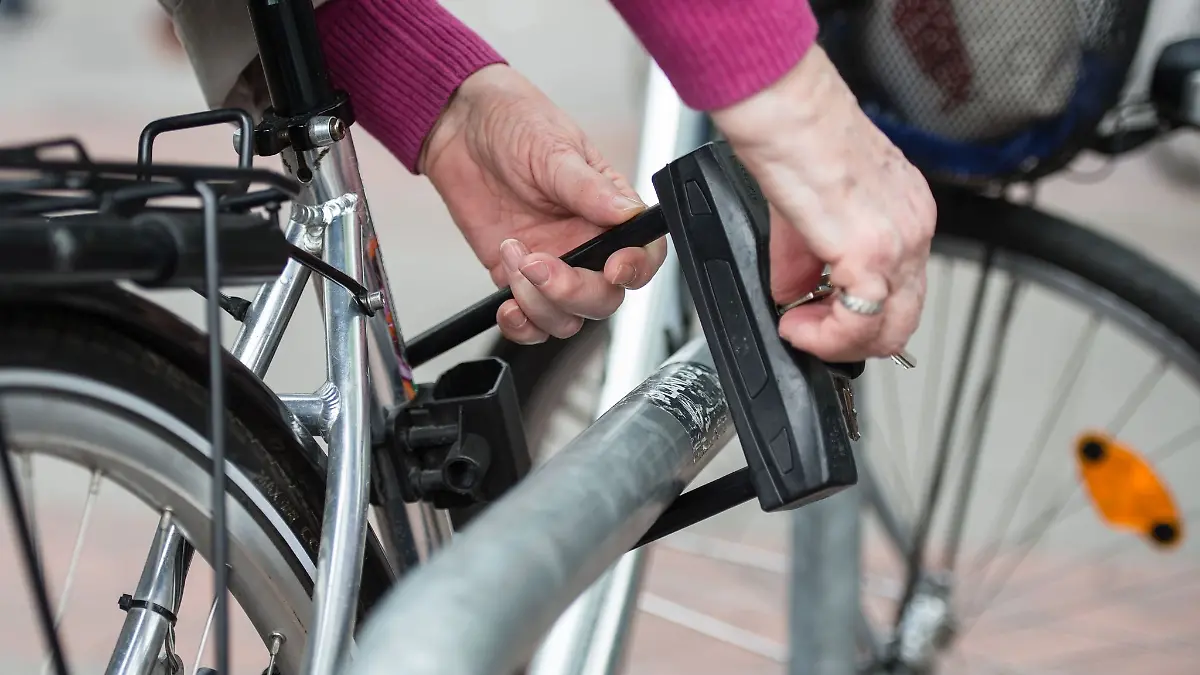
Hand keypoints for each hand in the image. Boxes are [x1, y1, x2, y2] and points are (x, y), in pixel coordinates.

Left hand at [421, 65, 666, 343]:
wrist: (459, 127)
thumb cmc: (514, 122)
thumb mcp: (554, 148)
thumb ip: (589, 187)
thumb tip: (627, 211)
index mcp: (610, 210)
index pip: (644, 253)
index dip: (636, 269)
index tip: (612, 268)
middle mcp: (587, 243)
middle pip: (604, 297)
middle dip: (573, 292)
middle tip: (539, 264)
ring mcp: (553, 264)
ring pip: (567, 318)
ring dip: (539, 304)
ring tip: (513, 256)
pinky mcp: (517, 277)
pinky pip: (531, 323)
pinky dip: (521, 325)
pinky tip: (506, 304)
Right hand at [711, 47, 935, 361]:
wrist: (787, 111)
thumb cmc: (798, 135)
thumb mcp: (809, 209)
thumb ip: (805, 260)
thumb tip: (792, 294)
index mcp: (906, 213)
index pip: (900, 291)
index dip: (853, 317)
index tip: (810, 313)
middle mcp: (914, 228)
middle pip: (904, 322)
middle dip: (849, 341)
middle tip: (808, 330)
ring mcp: (899, 243)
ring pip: (888, 332)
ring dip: (835, 341)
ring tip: (798, 325)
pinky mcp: (871, 253)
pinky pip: (858, 323)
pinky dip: (824, 337)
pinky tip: (796, 323)